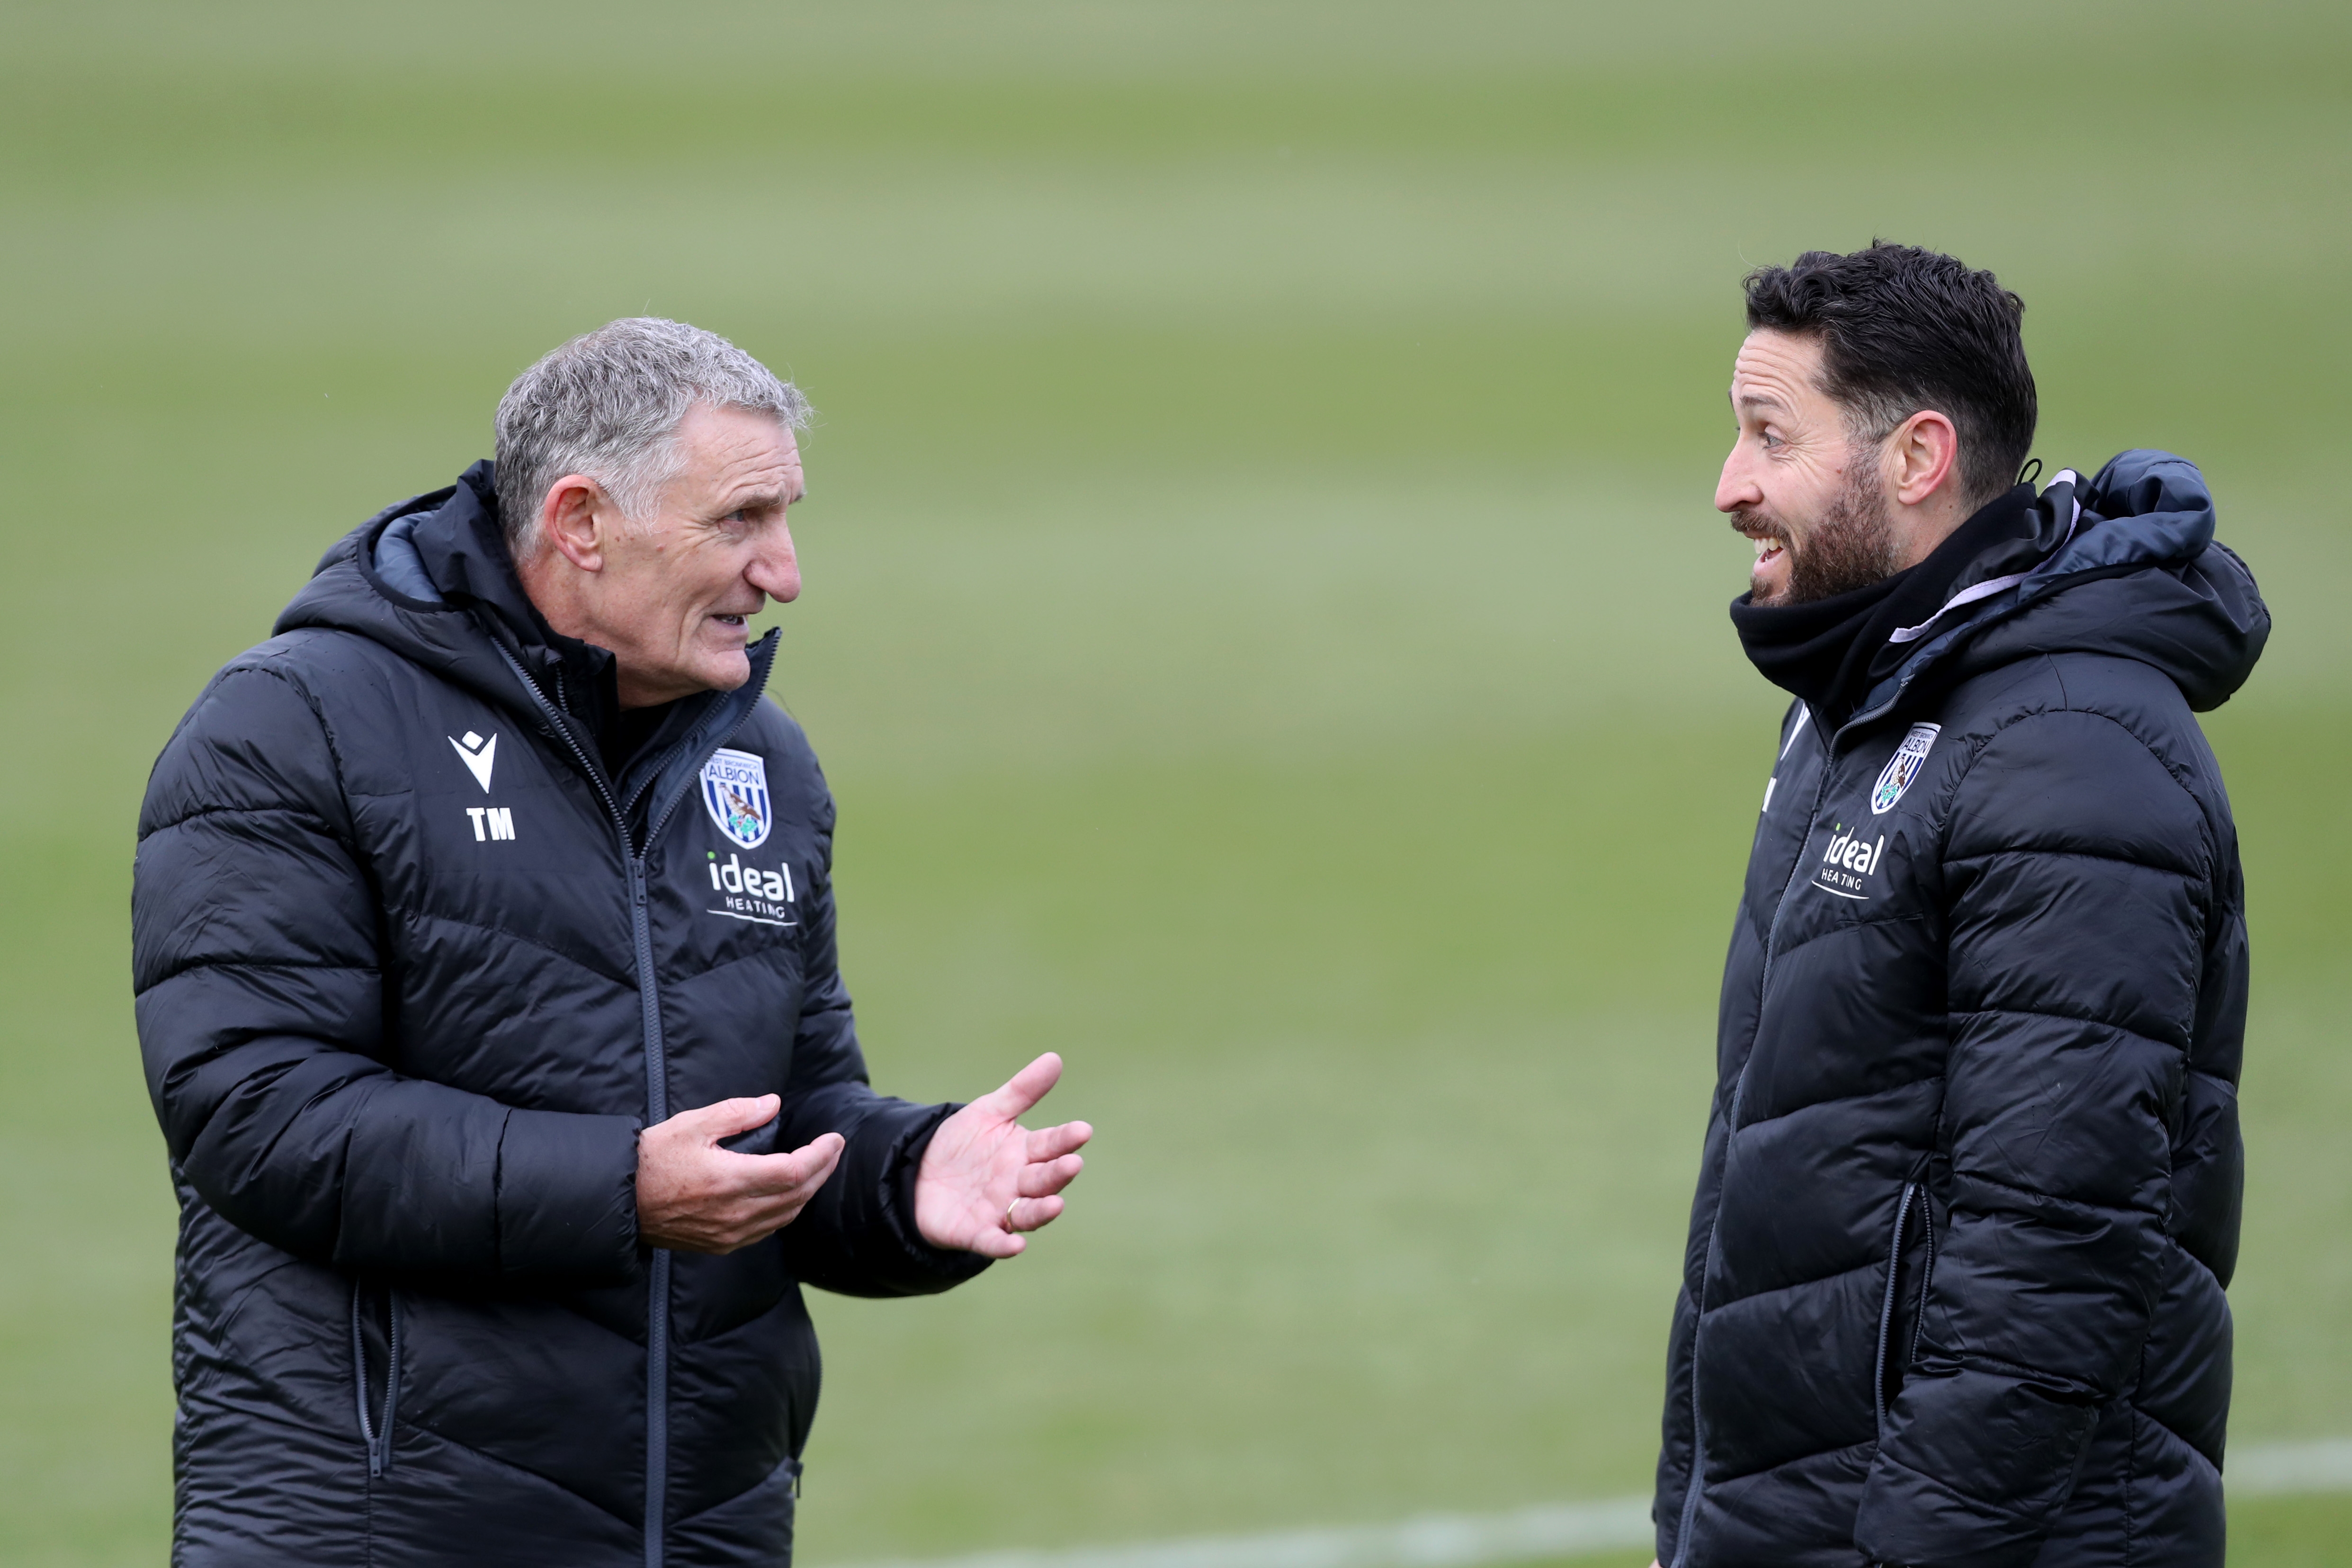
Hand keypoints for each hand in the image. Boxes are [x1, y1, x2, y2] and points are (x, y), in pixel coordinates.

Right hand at [637, 1095, 843, 1253]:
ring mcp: (728, 1234)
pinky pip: (766, 1230)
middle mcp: (734, 1213)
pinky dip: (786, 1210)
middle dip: (823, 1171)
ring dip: (808, 1192)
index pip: (794, 1172)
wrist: (618, 1200)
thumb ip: (737, 1113)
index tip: (834, 1138)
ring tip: (819, 1167)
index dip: (821, 1155)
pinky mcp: (720, 1245)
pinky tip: (789, 1194)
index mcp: (730, 1180)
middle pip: (797, 1196)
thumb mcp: (691, 1124)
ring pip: (785, 1216)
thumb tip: (773, 1104)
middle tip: (834, 1149)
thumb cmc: (652, 1158)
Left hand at [915, 1052, 1091, 1257]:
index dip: (1066, 1139)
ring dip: (1043, 1210)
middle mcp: (1018, 1184)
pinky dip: (1004, 1245)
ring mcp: (999, 1210)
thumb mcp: (989, 1112)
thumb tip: (1055, 1058)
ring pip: (1027, 1213)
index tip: (1082, 1130)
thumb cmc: (963, 1144)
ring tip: (1057, 1204)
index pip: (1050, 1145)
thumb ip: (1022, 1090)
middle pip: (1043, 1179)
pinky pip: (993, 1242)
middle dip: (1058, 1173)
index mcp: (1025, 1153)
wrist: (919, 1175)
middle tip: (1072, 1163)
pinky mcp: (976, 1233)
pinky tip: (1016, 1246)